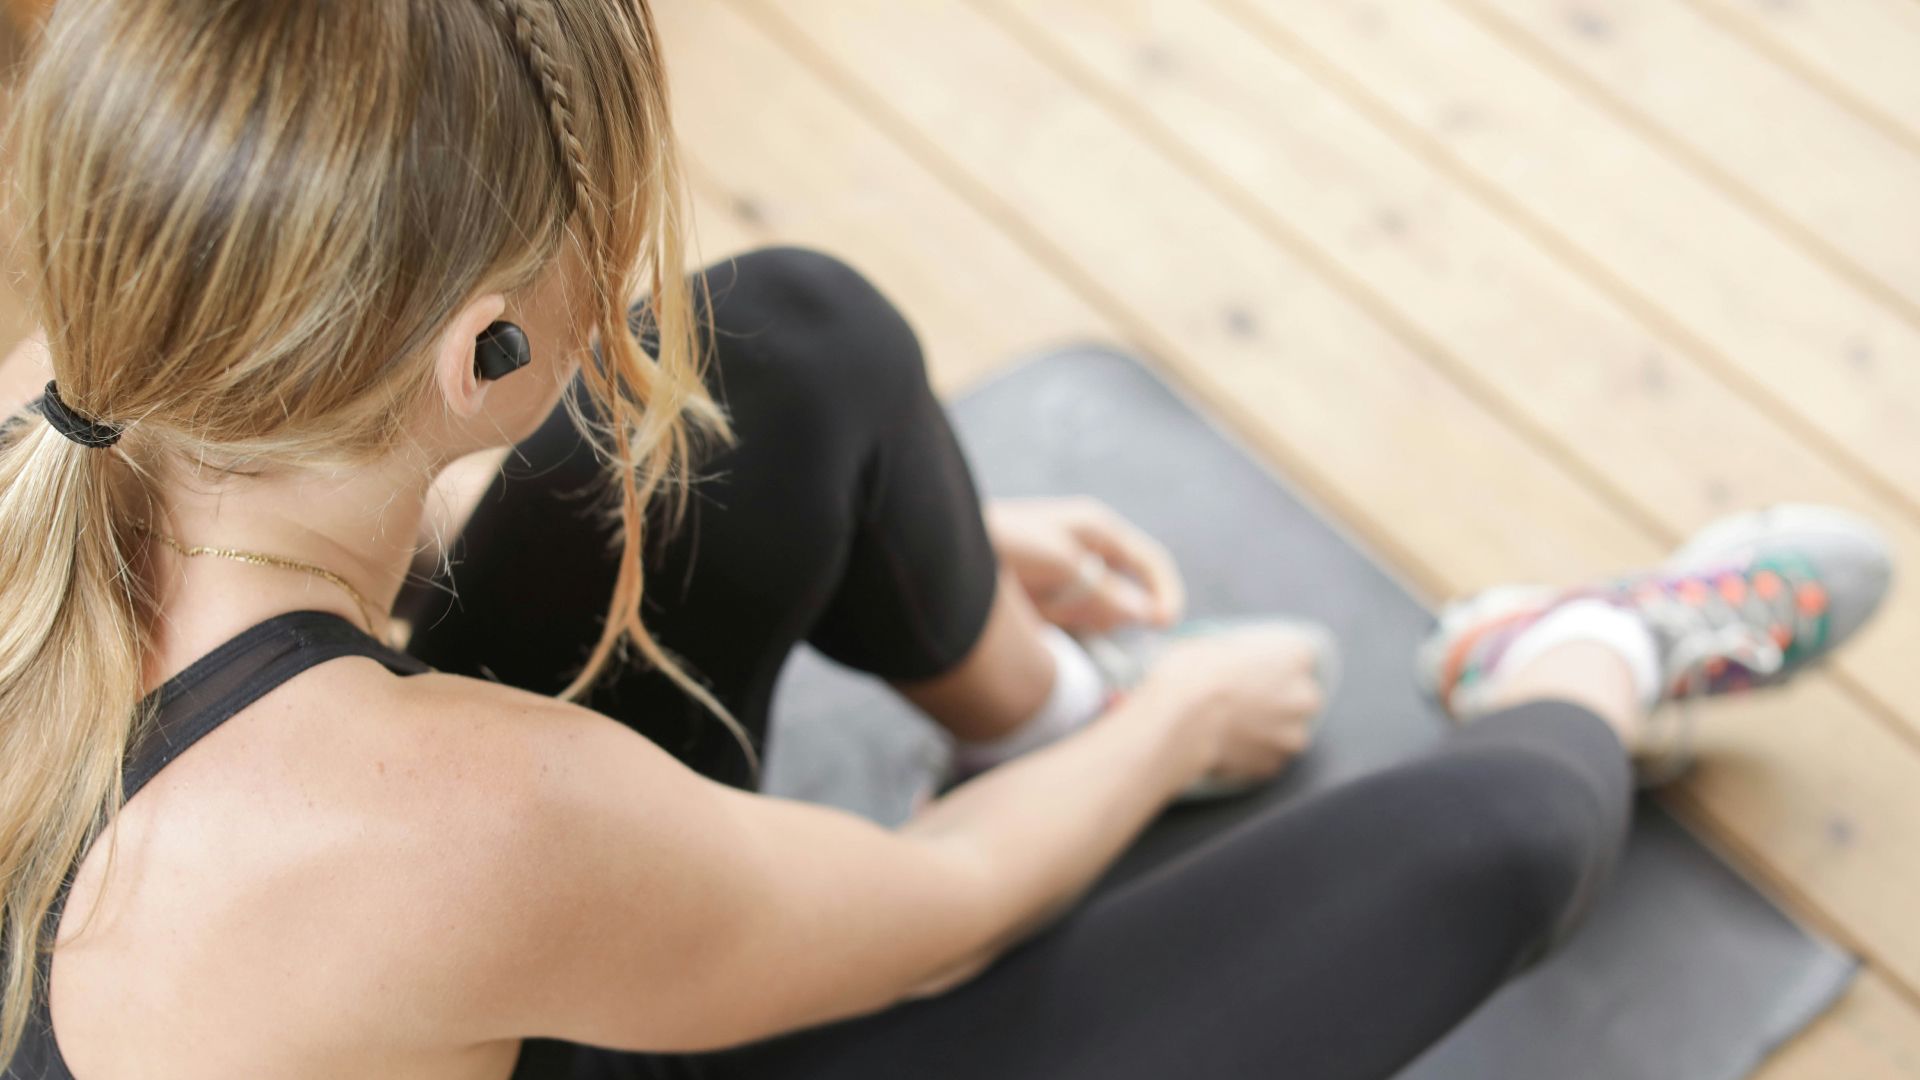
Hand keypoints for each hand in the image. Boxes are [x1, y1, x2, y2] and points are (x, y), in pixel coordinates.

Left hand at [985, 496, 1185, 633]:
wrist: (949, 553)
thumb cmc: (1006, 543)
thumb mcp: (1063, 563)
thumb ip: (1106, 590)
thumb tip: (1147, 612)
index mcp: (1098, 531)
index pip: (1150, 563)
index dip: (1164, 593)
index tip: (1165, 625)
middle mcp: (1089, 551)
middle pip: (1125, 594)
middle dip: (1107, 609)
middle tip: (1065, 607)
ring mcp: (1069, 576)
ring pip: (1099, 611)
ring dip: (1079, 616)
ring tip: (1040, 601)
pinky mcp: (1049, 598)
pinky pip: (1073, 620)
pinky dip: (1063, 622)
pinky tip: (1035, 611)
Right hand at [1132, 625, 1325, 790]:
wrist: (1179, 721)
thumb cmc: (1191, 673)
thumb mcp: (1213, 644)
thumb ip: (1238, 654)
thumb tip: (1232, 661)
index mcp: (1296, 655)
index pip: (1299, 655)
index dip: (1274, 662)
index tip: (1254, 667)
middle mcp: (1305, 695)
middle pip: (1300, 695)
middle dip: (1278, 698)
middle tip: (1243, 699)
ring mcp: (1292, 734)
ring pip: (1286, 730)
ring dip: (1267, 729)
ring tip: (1232, 726)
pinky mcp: (1274, 764)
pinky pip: (1267, 755)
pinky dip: (1253, 752)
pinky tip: (1227, 745)